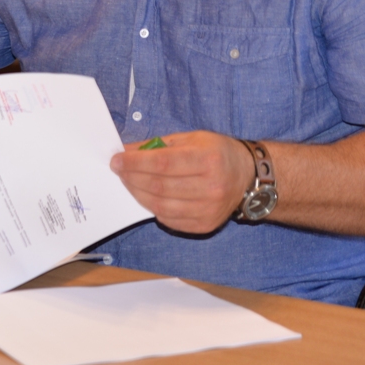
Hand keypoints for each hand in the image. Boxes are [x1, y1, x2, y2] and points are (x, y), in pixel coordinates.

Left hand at [109, 131, 255, 234]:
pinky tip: (147, 196)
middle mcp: (212, 187)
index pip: (162, 163)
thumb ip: (158, 145)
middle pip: (159, 186)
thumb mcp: (191, 139)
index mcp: (208, 159)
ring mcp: (209, 209)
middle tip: (119, 171)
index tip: (117, 160)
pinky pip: (169, 220)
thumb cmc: (217, 153)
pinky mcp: (205, 225)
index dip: (135, 163)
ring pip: (161, 206)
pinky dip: (153, 208)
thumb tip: (126, 151)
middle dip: (132, 178)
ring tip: (129, 183)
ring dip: (138, 194)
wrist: (247, 177)